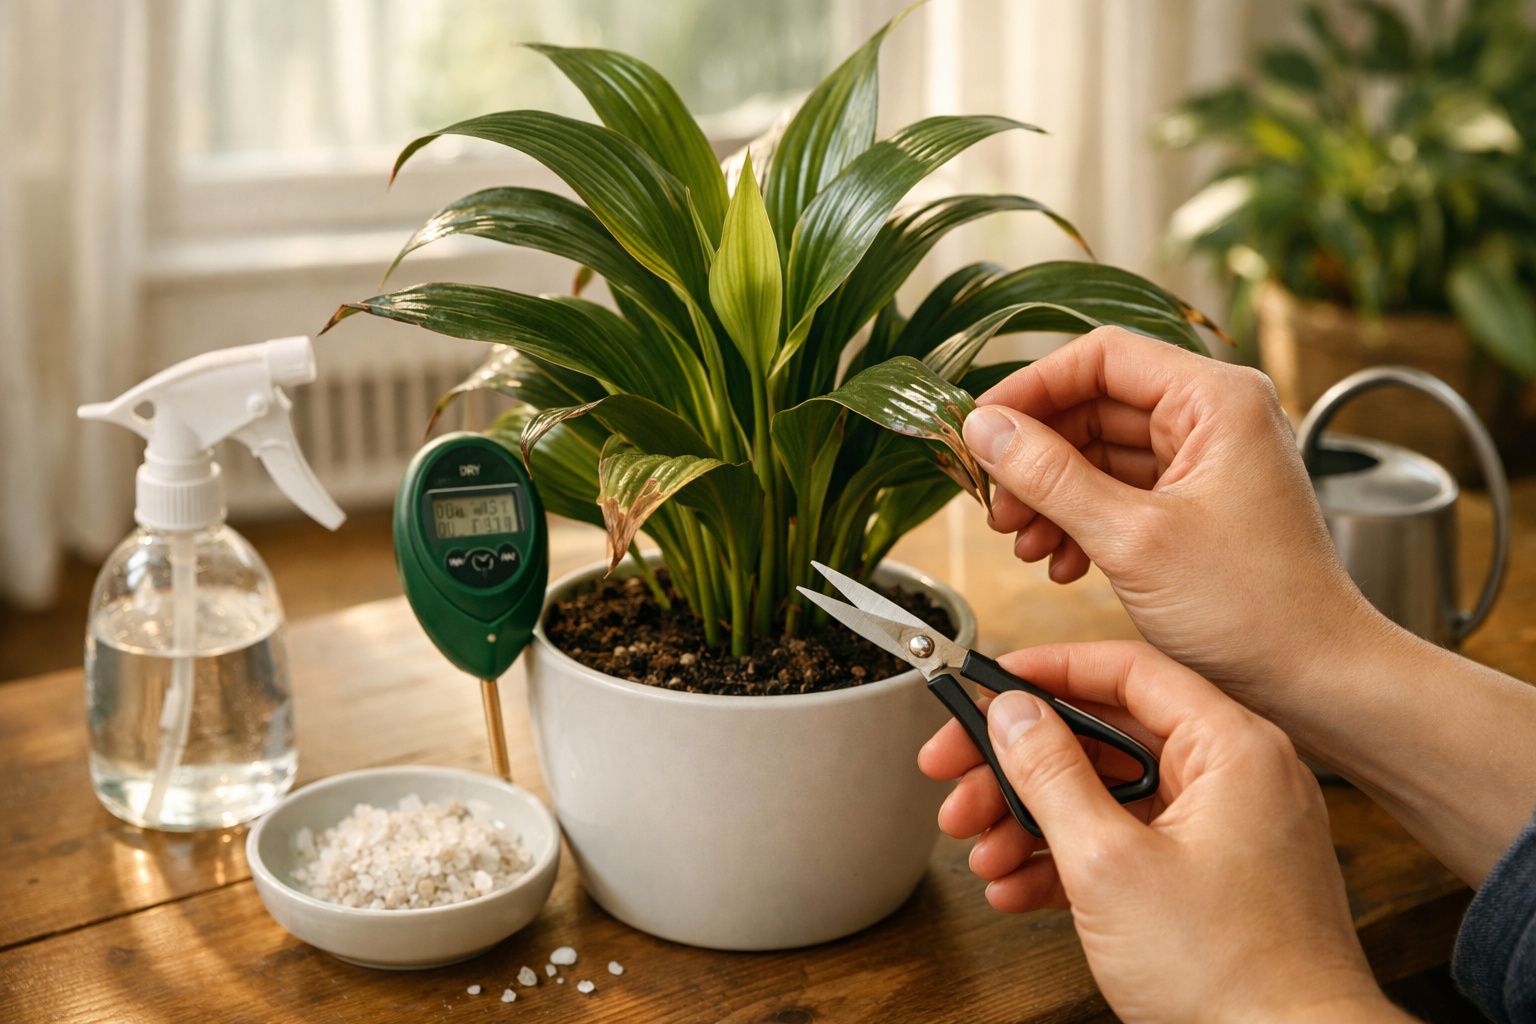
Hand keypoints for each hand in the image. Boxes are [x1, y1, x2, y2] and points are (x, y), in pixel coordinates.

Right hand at [918, 642, 1403, 1023]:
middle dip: (1018, 767)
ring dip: (1032, 822)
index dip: (1046, 672)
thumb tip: (1011, 710)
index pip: (1127, 672)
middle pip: (1104, 740)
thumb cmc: (1232, 974)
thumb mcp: (1111, 864)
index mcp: (1231, 749)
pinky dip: (1070, 862)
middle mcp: (1234, 778)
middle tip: (954, 779)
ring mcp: (1224, 831)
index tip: (984, 685)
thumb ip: (1051, 774)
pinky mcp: (1210, 880)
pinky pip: (1128, 846)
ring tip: (978, 851)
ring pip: (1107, 798)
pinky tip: (1015, 887)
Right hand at [961, 326, 1387, 717]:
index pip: (1103, 357)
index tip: (982, 429)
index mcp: (1217, 400)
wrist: (1316, 680)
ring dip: (1051, 497)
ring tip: (1024, 544)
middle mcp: (1215, 418)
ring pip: (1099, 454)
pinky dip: (1080, 522)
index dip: (1033, 388)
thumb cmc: (1255, 609)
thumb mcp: (1132, 539)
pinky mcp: (1194, 506)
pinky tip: (1060, 563)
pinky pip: (1118, 493)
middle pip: (1095, 405)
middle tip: (996, 505)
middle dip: (1036, 458)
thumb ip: (1050, 477)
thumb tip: (984, 430)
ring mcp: (1205, 463)